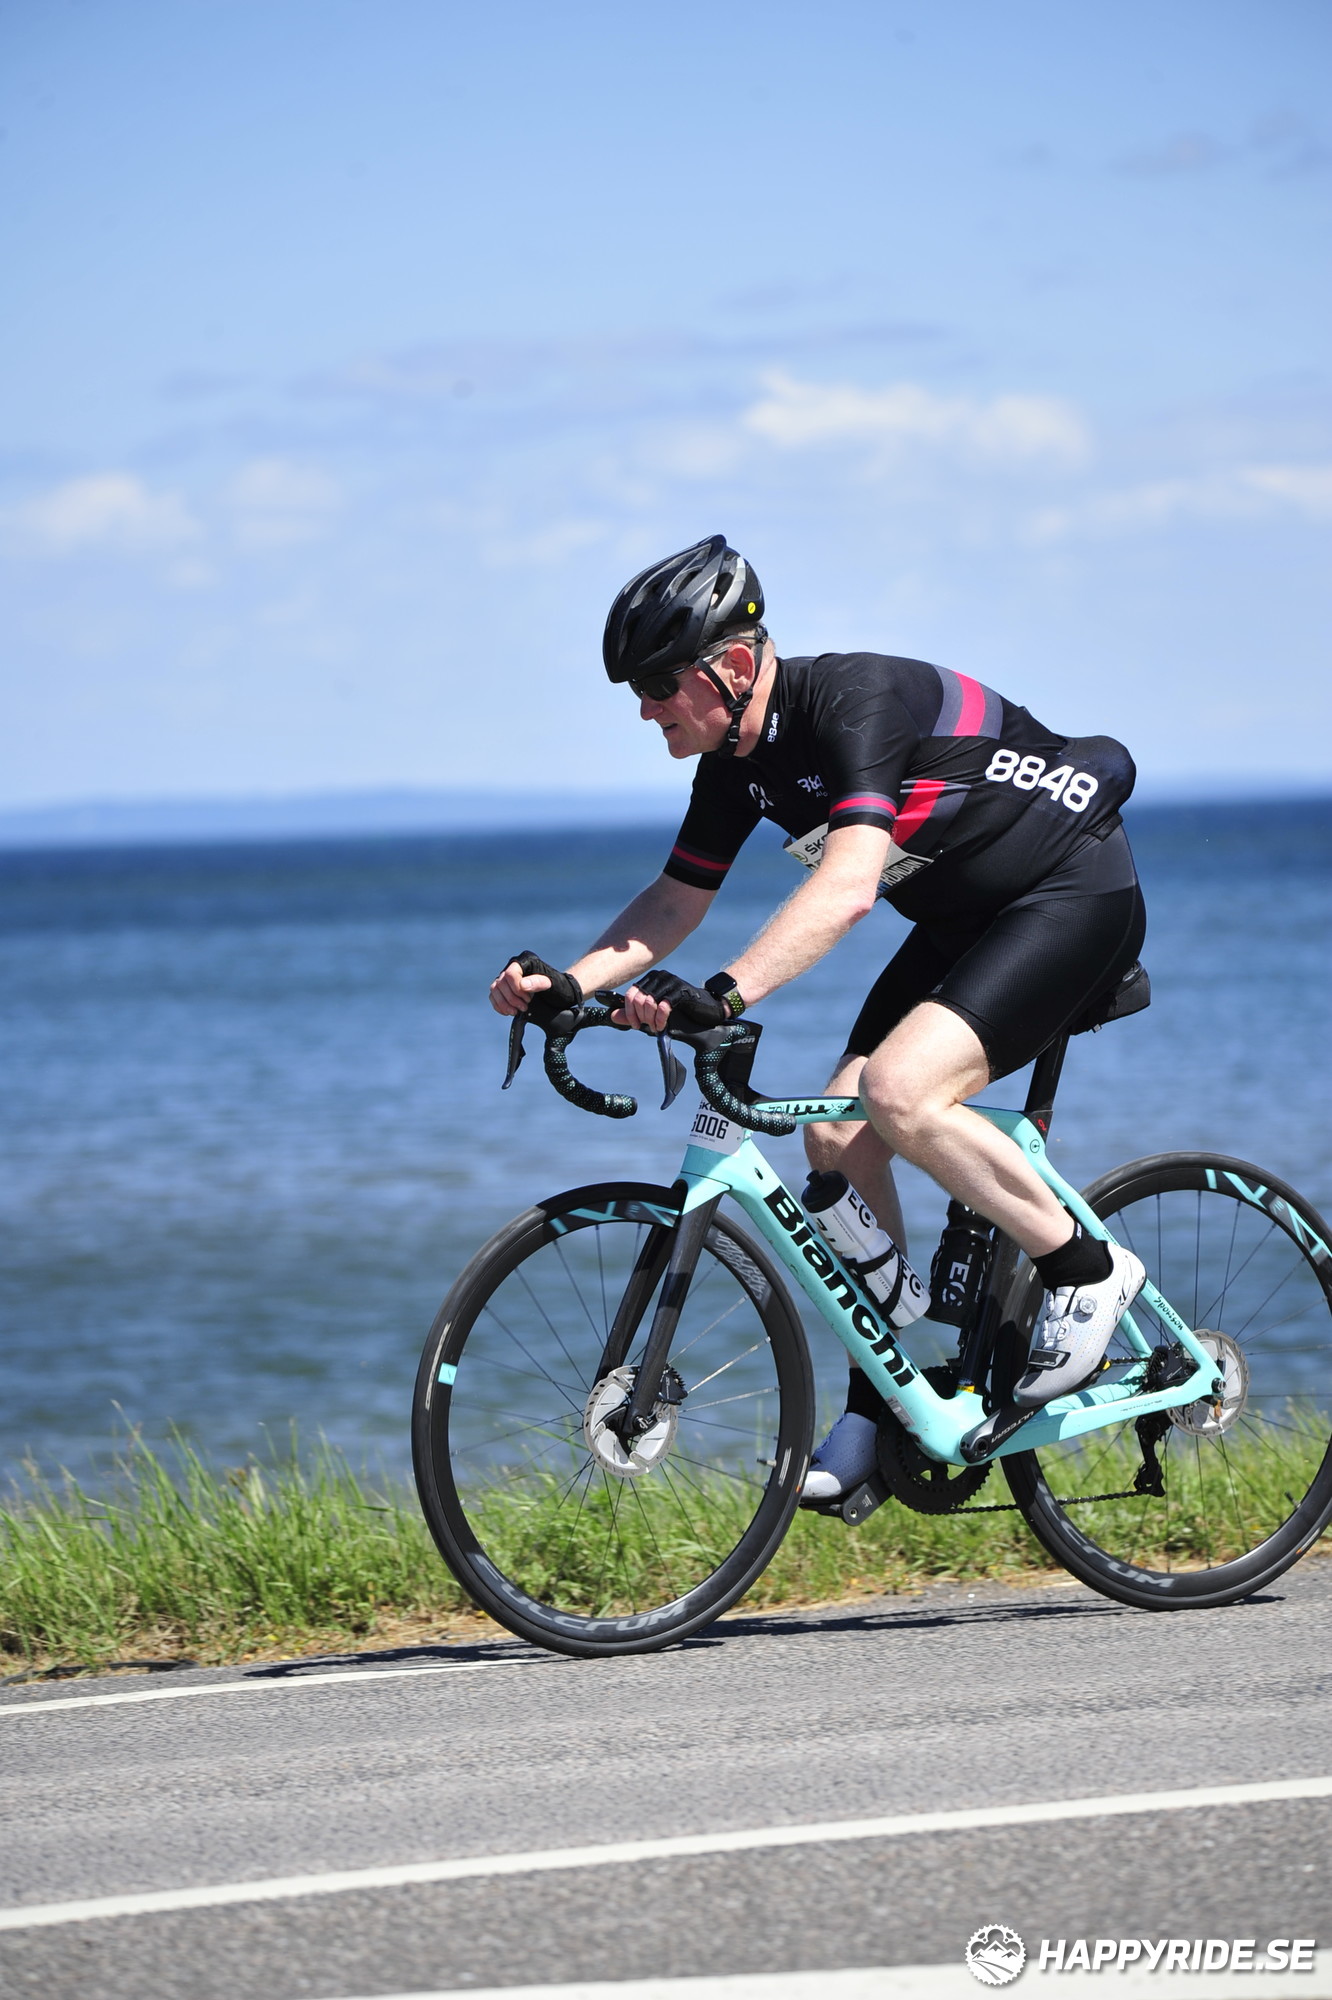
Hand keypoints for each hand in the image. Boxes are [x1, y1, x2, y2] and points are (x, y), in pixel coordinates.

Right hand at [489, 952, 581, 1020]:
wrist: (560, 992)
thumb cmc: (558, 985)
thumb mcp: (552, 984)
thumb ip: (538, 982)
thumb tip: (522, 985)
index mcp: (526, 961)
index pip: (511, 974)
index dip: (516, 989)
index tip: (528, 999)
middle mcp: (514, 967)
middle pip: (501, 983)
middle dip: (512, 999)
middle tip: (525, 1007)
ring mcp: (507, 977)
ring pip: (495, 989)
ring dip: (504, 1004)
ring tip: (516, 1011)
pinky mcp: (504, 988)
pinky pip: (494, 996)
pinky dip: (499, 1005)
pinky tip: (509, 1011)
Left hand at [614, 967, 732, 1033]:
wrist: (707, 1010)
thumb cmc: (681, 1012)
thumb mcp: (654, 1014)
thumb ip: (634, 1014)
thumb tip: (612, 1016)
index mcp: (651, 979)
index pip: (630, 994)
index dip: (629, 1012)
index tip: (636, 1025)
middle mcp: (660, 976)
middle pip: (638, 998)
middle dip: (640, 1017)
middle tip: (648, 1027)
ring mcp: (671, 981)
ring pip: (649, 1002)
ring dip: (651, 1019)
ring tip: (657, 1027)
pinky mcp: (681, 990)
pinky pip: (664, 1005)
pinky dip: (660, 1018)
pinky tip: (663, 1025)